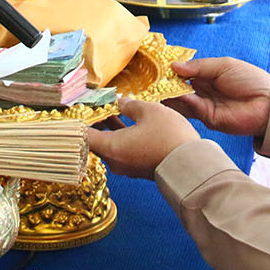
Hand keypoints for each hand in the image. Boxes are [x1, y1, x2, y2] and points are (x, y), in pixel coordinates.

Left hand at [85, 98, 199, 179]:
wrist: (192, 165)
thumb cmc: (169, 137)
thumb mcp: (149, 111)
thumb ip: (131, 105)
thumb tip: (121, 102)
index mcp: (110, 147)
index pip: (83, 135)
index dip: (77, 120)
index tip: (77, 107)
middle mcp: (114, 161)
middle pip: (94, 140)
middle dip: (95, 121)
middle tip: (95, 104)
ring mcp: (126, 166)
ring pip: (109, 145)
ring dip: (109, 128)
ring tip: (111, 109)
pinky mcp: (138, 168)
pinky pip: (122, 150)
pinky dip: (120, 136)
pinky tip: (128, 121)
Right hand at [164, 57, 269, 137]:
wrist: (268, 103)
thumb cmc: (250, 80)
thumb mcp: (223, 65)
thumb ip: (199, 66)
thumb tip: (174, 66)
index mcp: (207, 76)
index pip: (183, 73)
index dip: (170, 71)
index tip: (155, 68)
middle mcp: (202, 90)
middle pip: (178, 87)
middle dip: (165, 84)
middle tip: (148, 80)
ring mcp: (204, 105)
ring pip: (180, 100)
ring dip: (168, 95)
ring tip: (154, 88)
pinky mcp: (207, 118)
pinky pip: (190, 110)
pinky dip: (181, 102)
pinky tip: (173, 95)